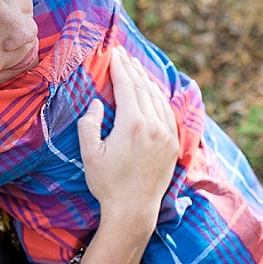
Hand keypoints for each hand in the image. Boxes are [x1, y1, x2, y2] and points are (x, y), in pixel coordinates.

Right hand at [78, 47, 178, 220]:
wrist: (134, 210)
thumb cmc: (107, 183)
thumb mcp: (89, 153)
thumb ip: (89, 124)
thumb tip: (97, 103)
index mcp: (132, 124)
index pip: (126, 86)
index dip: (119, 67)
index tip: (113, 53)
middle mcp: (154, 125)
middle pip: (142, 87)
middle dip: (131, 68)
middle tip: (121, 53)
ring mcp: (167, 134)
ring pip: (157, 97)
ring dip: (145, 79)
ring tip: (135, 67)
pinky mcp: (173, 143)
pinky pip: (167, 111)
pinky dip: (157, 96)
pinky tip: (151, 91)